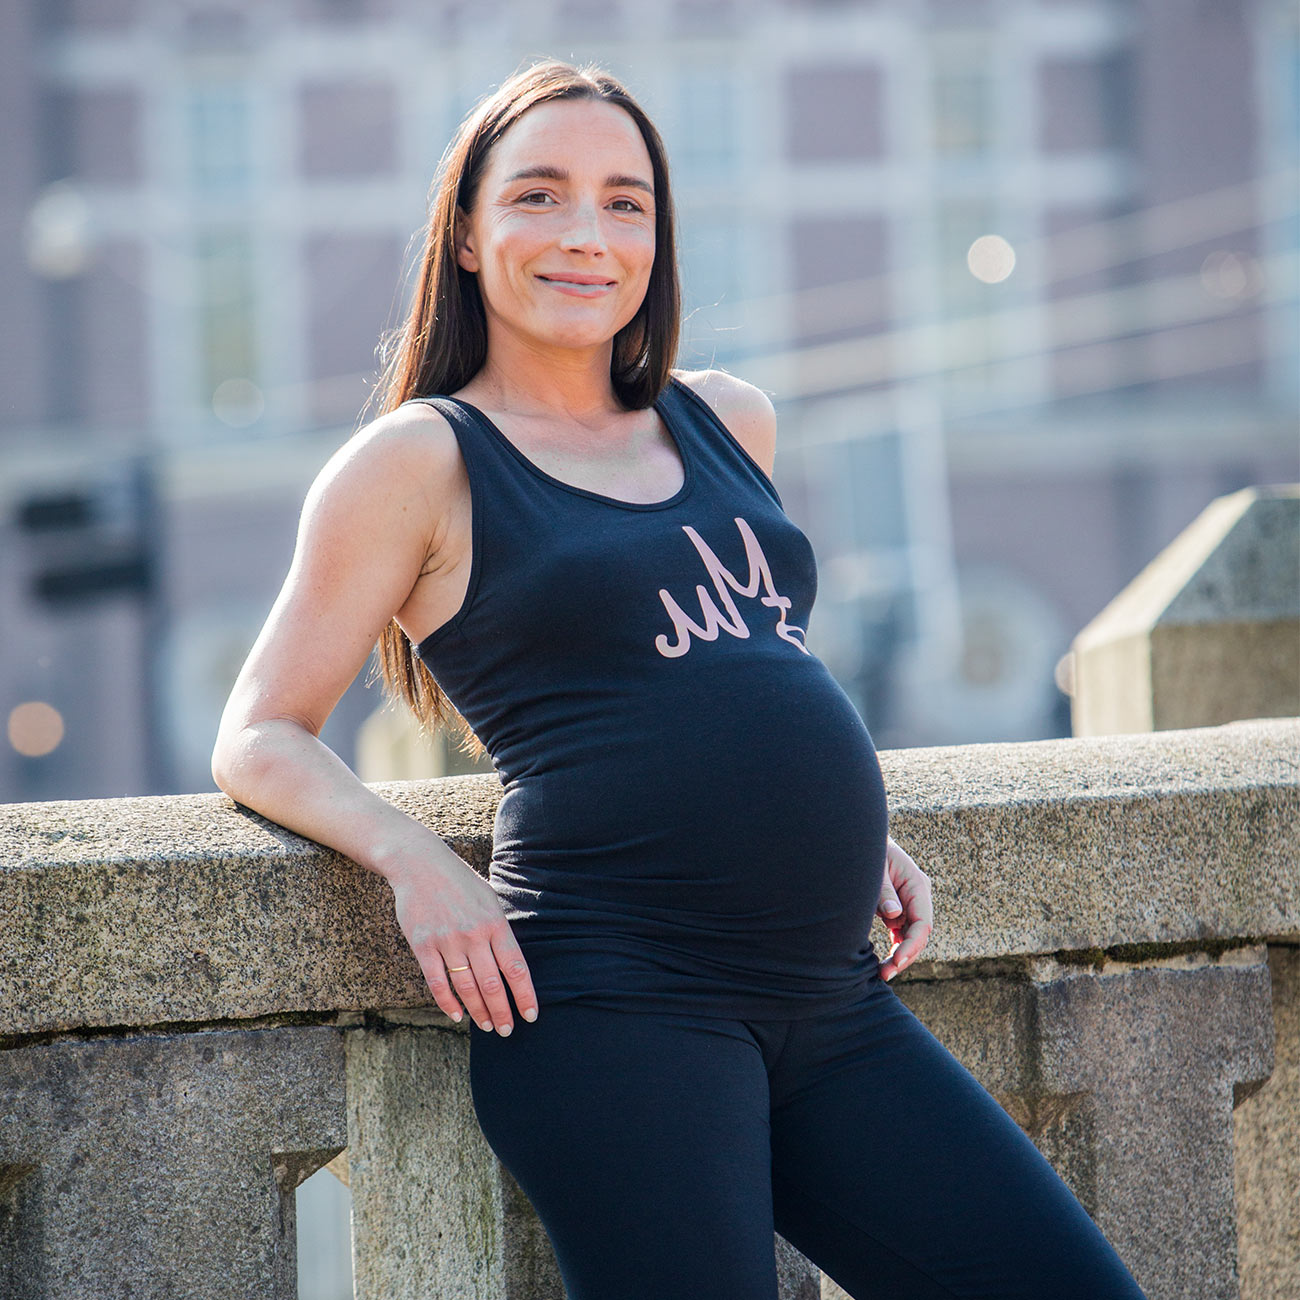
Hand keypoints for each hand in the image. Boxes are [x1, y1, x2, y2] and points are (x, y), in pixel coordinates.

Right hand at [386, 852, 537, 1034]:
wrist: (420, 864)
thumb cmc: (460, 883)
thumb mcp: (489, 900)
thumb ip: (500, 931)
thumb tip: (512, 965)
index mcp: (495, 923)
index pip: (516, 967)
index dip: (525, 995)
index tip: (531, 1015)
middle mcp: (474, 934)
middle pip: (492, 984)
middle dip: (502, 1012)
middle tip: (507, 1030)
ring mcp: (447, 941)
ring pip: (467, 987)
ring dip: (479, 1011)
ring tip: (487, 1026)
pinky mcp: (423, 945)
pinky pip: (438, 982)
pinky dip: (448, 1003)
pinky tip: (457, 1015)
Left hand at [875, 835, 932, 981]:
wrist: (862, 840)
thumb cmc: (868, 853)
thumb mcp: (875, 869)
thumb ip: (884, 891)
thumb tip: (894, 914)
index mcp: (917, 884)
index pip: (922, 922)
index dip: (912, 945)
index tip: (896, 961)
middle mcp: (918, 896)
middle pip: (919, 934)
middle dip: (905, 956)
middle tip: (885, 974)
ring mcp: (910, 903)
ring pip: (911, 936)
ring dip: (899, 955)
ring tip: (881, 973)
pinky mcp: (900, 908)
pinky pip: (902, 932)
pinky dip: (895, 947)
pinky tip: (883, 963)